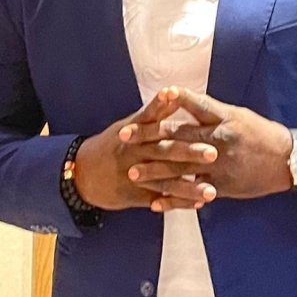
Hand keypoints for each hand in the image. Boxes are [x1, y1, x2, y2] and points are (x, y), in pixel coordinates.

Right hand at [73, 87, 219, 211]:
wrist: (83, 173)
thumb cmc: (114, 145)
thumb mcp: (129, 125)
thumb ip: (154, 113)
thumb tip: (175, 93)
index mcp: (134, 132)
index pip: (151, 118)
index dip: (163, 107)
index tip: (180, 99)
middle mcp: (134, 152)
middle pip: (163, 151)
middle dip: (188, 153)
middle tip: (213, 153)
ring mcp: (134, 175)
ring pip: (164, 180)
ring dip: (188, 186)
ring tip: (211, 191)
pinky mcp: (135, 194)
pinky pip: (159, 199)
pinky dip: (178, 202)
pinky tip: (198, 203)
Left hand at [129, 87, 294, 208]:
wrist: (287, 161)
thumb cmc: (260, 134)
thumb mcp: (236, 115)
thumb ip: (209, 111)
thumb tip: (182, 99)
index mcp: (223, 118)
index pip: (192, 105)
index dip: (169, 102)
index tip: (149, 99)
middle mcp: (218, 140)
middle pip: (178, 137)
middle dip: (148, 138)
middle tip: (124, 138)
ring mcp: (219, 165)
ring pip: (182, 168)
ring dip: (155, 171)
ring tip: (133, 173)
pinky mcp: (222, 185)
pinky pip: (193, 193)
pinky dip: (174, 199)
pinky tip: (155, 203)